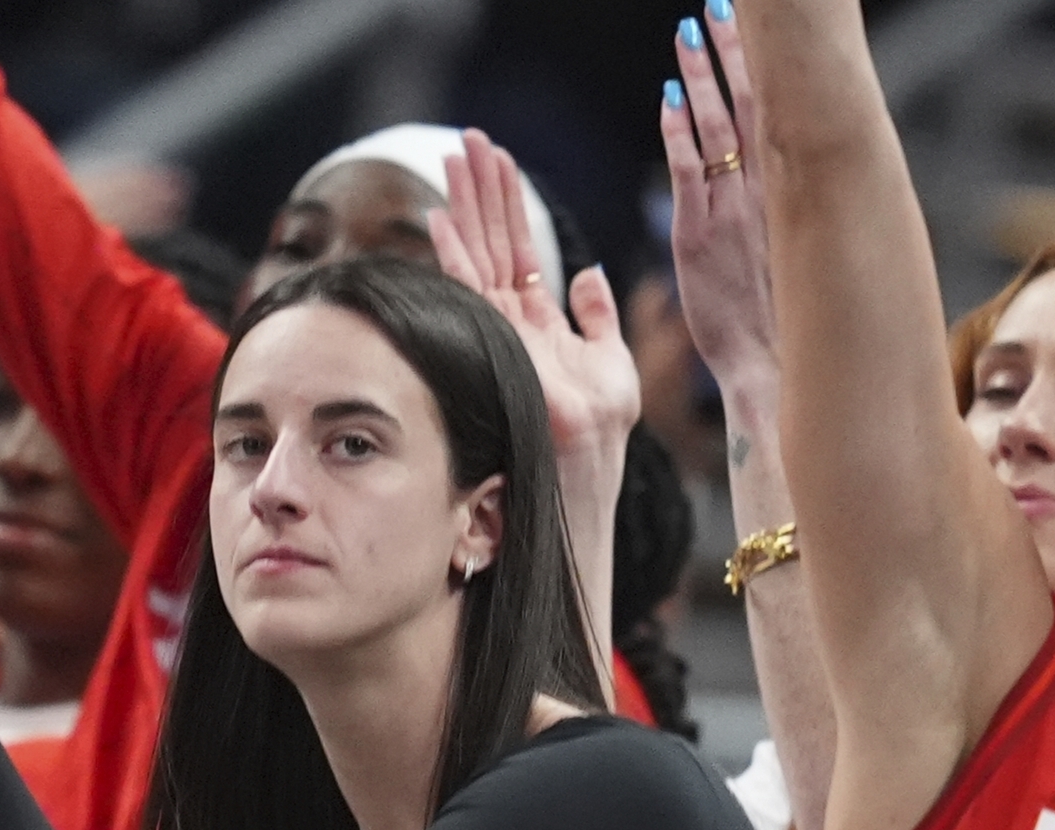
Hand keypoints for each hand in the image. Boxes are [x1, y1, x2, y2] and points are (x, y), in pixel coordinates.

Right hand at [428, 130, 640, 462]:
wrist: (588, 465)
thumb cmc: (601, 430)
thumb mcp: (614, 360)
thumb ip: (599, 316)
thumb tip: (588, 274)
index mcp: (539, 319)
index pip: (518, 248)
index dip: (509, 202)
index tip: (498, 159)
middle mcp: (513, 320)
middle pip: (493, 240)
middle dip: (483, 188)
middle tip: (468, 138)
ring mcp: (500, 329)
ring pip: (479, 252)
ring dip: (468, 203)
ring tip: (456, 155)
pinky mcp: (494, 341)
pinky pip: (470, 287)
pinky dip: (454, 251)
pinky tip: (441, 215)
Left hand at [662, 8, 776, 392]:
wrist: (773, 362)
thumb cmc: (785, 318)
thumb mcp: (793, 253)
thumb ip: (783, 210)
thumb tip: (785, 182)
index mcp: (787, 192)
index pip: (775, 113)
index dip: (760, 68)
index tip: (755, 28)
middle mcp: (764, 190)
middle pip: (750, 104)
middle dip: (734, 53)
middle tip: (721, 7)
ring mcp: (731, 209)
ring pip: (718, 128)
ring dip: (703, 77)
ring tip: (689, 32)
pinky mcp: (698, 234)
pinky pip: (687, 172)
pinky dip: (678, 133)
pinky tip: (670, 96)